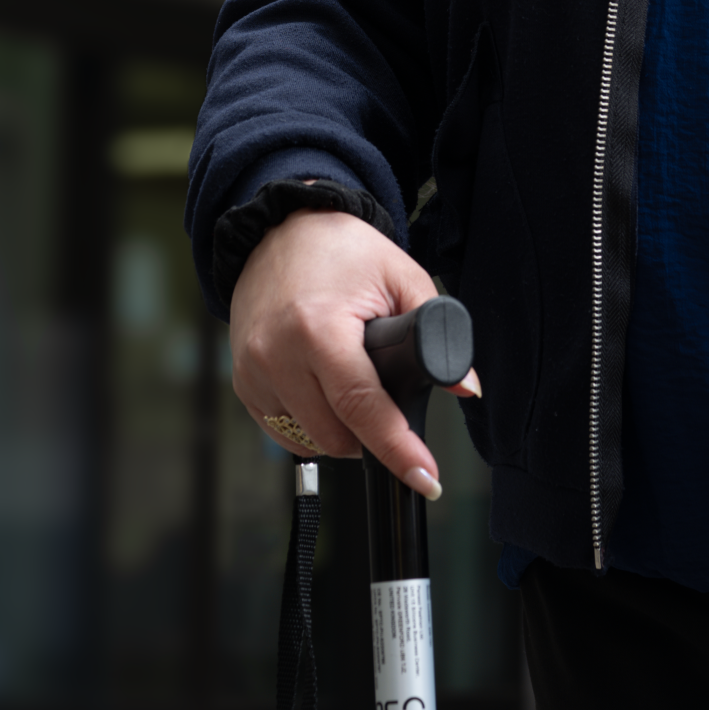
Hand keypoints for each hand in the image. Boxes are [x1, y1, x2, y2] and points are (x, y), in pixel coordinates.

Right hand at [227, 206, 471, 496]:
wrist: (279, 231)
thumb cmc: (343, 251)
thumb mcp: (401, 276)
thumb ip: (438, 331)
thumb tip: (466, 387)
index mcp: (318, 327)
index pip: (362, 406)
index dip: (397, 449)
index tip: (426, 478)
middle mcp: (276, 354)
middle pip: (337, 434)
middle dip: (373, 436)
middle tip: (390, 402)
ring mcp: (253, 372)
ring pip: (311, 440)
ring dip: (342, 431)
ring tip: (354, 383)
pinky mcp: (242, 384)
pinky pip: (285, 432)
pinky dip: (314, 426)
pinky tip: (325, 390)